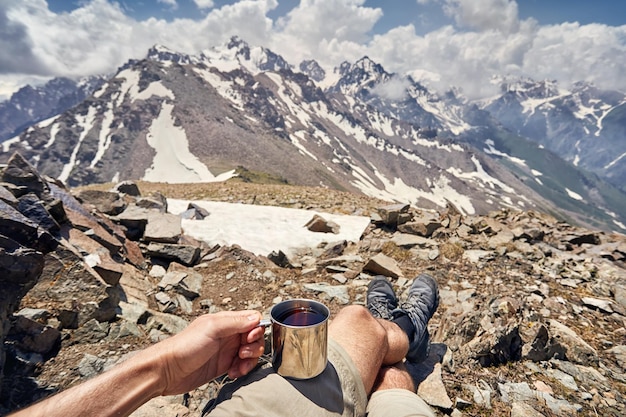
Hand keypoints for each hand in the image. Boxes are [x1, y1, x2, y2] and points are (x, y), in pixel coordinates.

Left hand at [148, 310, 264, 395]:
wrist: (168, 371)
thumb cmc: (184, 347)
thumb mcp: (212, 329)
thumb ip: (235, 322)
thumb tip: (255, 318)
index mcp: (225, 321)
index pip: (251, 319)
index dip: (256, 329)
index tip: (248, 339)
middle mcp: (228, 334)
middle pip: (254, 337)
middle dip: (254, 347)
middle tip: (242, 353)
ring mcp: (226, 350)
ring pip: (250, 353)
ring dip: (249, 361)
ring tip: (238, 366)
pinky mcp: (223, 365)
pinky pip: (242, 366)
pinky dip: (242, 370)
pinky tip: (232, 373)